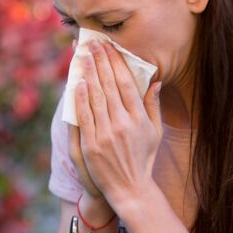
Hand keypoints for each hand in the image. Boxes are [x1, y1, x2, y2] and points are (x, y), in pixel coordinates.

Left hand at [74, 39, 162, 211]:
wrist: (130, 189)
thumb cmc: (144, 158)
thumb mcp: (155, 132)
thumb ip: (153, 106)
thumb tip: (156, 81)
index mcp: (139, 118)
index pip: (125, 83)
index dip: (116, 63)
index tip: (109, 47)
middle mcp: (123, 124)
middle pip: (108, 86)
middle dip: (100, 62)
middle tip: (93, 44)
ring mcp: (106, 135)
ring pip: (95, 97)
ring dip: (89, 74)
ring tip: (84, 57)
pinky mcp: (92, 146)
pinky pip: (84, 117)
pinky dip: (80, 99)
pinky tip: (77, 83)